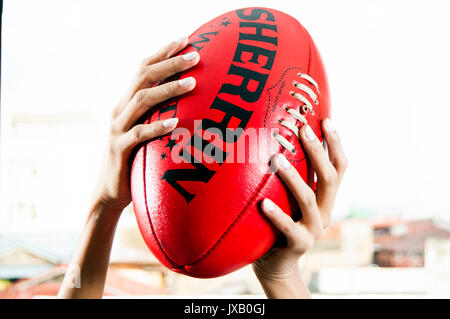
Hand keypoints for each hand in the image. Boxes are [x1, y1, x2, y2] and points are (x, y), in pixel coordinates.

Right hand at [91, 37, 199, 215]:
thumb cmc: (135, 158)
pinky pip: (139, 133)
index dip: (163, 52)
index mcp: (127, 101)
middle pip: (143, 77)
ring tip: (192, 83)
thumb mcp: (146, 130)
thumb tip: (191, 100)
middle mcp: (120, 109)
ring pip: (142, 100)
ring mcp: (118, 128)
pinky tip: (176, 122)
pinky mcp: (119, 149)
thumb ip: (159, 113)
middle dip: (169, 64)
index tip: (186, 39)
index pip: (144, 68)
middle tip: (195, 56)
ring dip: (168, 90)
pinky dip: (157, 126)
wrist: (111, 190)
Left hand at [253, 119, 346, 297]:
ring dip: (294, 178)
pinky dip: (277, 215)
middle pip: (330, 178)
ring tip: (276, 159)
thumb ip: (290, 178)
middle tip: (302, 129)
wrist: (276, 265)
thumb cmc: (277, 224)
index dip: (335, 144)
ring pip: (309, 200)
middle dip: (318, 152)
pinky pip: (288, 228)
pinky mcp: (299, 245)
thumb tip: (274, 141)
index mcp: (326, 199)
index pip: (339, 167)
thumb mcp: (288, 199)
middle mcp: (325, 212)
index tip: (325, 119)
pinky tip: (263, 203)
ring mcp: (314, 230)